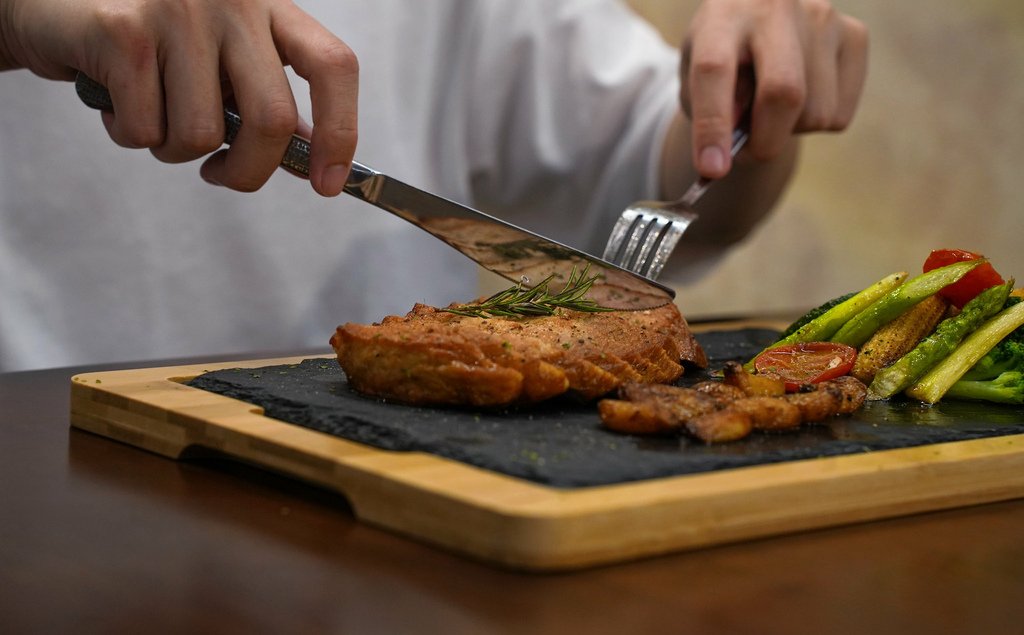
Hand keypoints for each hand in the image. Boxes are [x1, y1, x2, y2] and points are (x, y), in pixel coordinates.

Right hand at [0, 0, 357, 195]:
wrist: (51, 0)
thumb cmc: (146, 36)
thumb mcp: (219, 54)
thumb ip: (261, 94)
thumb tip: (307, 153)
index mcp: (268, 5)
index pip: (332, 66)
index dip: (339, 132)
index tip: (328, 183)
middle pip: (273, 119)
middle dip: (248, 171)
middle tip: (221, 174)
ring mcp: (178, 9)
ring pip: (202, 135)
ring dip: (173, 150)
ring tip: (150, 114)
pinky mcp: (123, 30)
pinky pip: (145, 131)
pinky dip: (128, 135)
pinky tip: (115, 100)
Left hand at [681, 0, 867, 177]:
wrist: (757, 27)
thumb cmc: (721, 63)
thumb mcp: (694, 82)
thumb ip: (705, 114)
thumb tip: (726, 157)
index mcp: (722, 16)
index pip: (715, 70)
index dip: (713, 125)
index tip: (713, 168)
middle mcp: (776, 8)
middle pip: (784, 91)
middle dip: (766, 140)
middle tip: (748, 155)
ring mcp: (822, 19)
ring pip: (815, 113)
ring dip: (788, 131)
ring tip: (771, 109)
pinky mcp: (854, 35)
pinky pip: (838, 115)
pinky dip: (816, 124)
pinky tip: (802, 97)